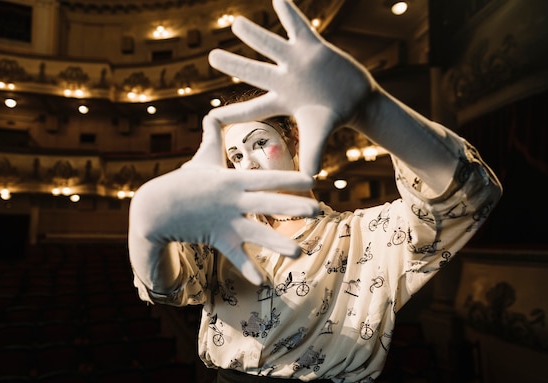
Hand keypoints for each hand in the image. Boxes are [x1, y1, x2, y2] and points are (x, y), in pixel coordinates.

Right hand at [129, 116, 318, 286]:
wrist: (154, 207)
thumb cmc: (182, 182)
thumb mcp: (201, 158)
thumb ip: (212, 137)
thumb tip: (211, 113)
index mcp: (233, 180)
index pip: (266, 178)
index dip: (289, 178)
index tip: (312, 179)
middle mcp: (232, 200)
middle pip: (266, 204)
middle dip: (292, 207)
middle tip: (317, 211)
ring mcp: (225, 220)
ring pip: (255, 233)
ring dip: (277, 243)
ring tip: (299, 252)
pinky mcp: (216, 237)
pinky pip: (233, 255)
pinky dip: (246, 269)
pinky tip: (262, 282)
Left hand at [207, 0, 376, 176]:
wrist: (356, 99)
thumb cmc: (334, 118)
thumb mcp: (321, 135)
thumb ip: (313, 155)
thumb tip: (309, 181)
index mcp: (281, 101)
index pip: (252, 108)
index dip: (232, 112)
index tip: (211, 115)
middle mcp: (284, 79)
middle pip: (252, 71)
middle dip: (232, 64)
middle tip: (210, 56)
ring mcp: (296, 61)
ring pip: (270, 45)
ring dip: (253, 34)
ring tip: (235, 23)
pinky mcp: (313, 46)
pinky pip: (298, 26)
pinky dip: (289, 12)